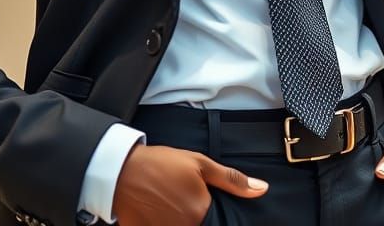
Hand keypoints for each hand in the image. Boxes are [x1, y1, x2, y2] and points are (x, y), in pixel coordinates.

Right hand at [112, 144, 267, 225]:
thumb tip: (262, 189)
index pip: (219, 222)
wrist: (121, 170)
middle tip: (183, 199)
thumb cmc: (161, 164)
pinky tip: (161, 211)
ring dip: (182, 219)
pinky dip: (166, 224)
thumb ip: (232, 180)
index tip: (202, 202)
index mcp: (199, 213)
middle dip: (198, 216)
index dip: (216, 215)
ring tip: (171, 204)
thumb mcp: (199, 163)